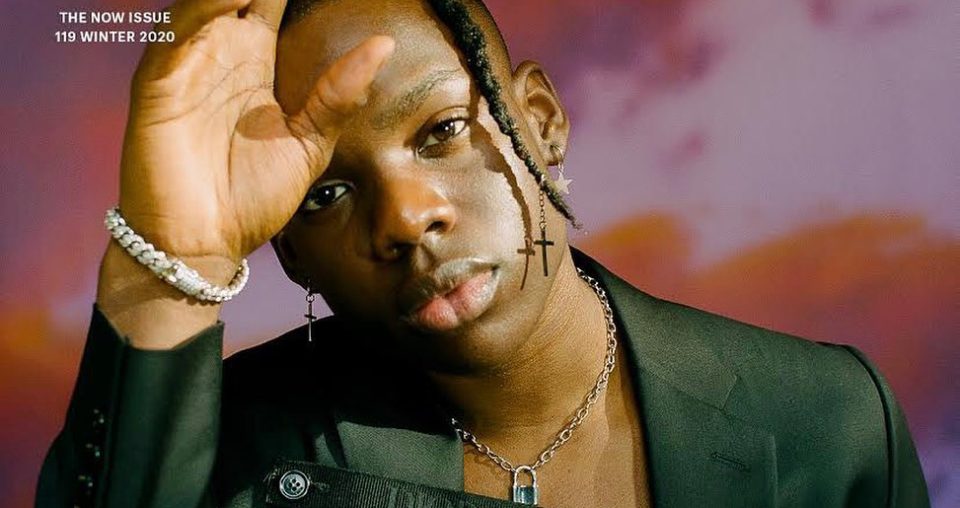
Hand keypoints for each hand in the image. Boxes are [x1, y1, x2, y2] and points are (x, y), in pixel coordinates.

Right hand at [118, 0, 393, 262]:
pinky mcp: (158, 86)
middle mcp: (218, 51)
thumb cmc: (252, 196)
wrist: (206, 244)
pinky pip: (175, 36)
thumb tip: (382, 44)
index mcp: (253, 59)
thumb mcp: (308, 142)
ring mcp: (186, 64)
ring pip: (204, 1)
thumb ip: (338, 93)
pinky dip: (199, 10)